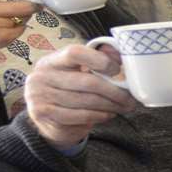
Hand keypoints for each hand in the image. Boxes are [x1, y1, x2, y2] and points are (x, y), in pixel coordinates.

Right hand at [23, 43, 139, 148]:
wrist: (47, 118)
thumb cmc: (68, 91)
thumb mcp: (77, 72)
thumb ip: (95, 59)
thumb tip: (119, 53)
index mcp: (51, 60)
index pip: (74, 52)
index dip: (100, 60)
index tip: (117, 69)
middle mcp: (41, 76)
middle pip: (87, 81)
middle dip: (115, 91)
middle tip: (131, 98)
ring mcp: (40, 95)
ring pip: (87, 101)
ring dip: (111, 105)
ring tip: (125, 107)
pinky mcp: (44, 114)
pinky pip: (81, 115)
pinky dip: (100, 115)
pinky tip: (109, 114)